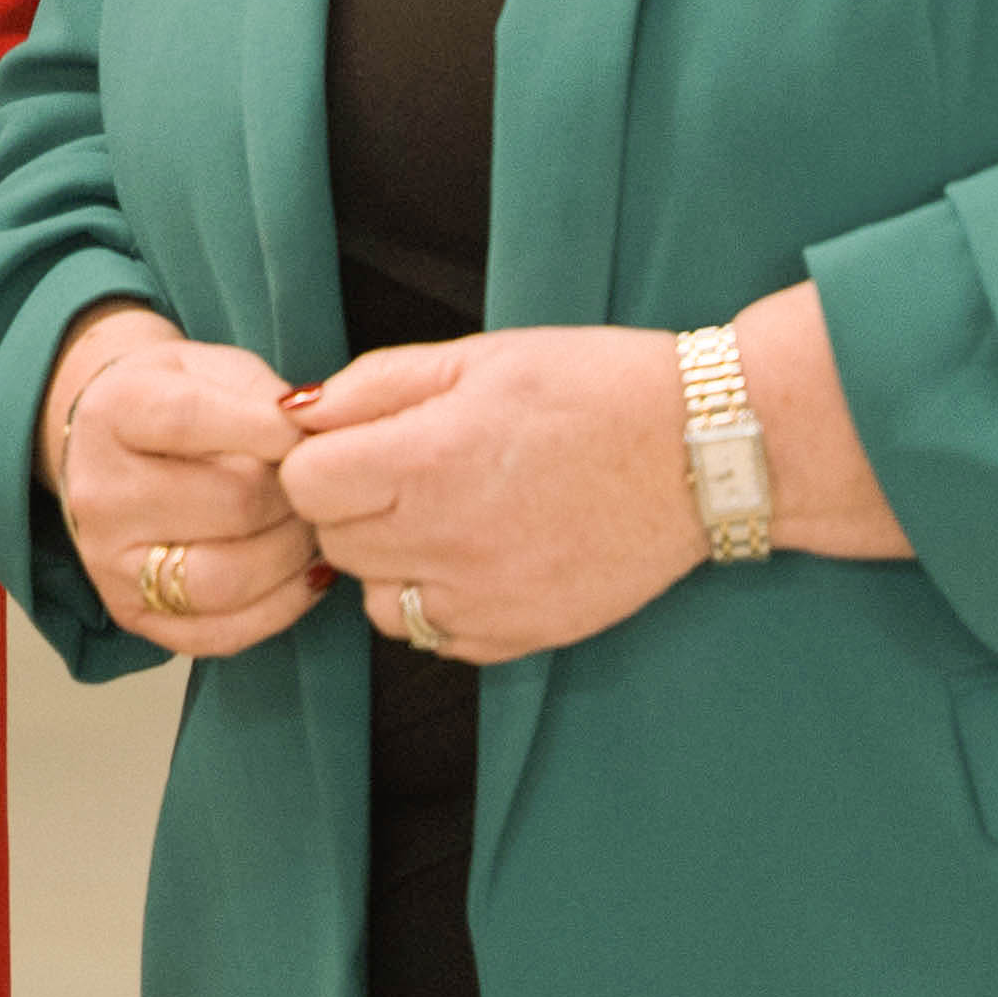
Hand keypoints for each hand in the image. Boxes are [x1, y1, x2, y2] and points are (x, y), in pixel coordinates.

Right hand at [47, 305, 321, 659]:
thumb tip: (318, 441)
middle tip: (319, 485)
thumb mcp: (211, 367)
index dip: (267, 428)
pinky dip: (281, 606)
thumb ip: (262, 396)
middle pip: (231, 504)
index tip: (306, 432)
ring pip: (228, 578)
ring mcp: (110, 561)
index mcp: (113, 412)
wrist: (109, 444)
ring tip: (310, 529)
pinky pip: (221, 633)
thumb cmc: (175, 399)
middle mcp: (100, 492)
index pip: (191, 419)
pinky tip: (301, 572)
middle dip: (296, 495)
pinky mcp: (133, 613)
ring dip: (293, 554)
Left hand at [278, 326, 695, 664]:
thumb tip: (297, 412)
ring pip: (374, 601)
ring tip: (439, 517)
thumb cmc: (592, 388)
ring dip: (387, 562)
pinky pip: (434, 639)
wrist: (701, 451)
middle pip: (333, 542)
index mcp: (427, 459)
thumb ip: (374, 385)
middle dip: (349, 506)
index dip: (318, 458)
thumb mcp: (478, 357)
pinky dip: (436, 604)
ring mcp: (485, 599)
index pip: (303, 484)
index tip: (353, 443)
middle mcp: (447, 540)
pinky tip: (476, 557)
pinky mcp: (522, 635)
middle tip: (400, 473)